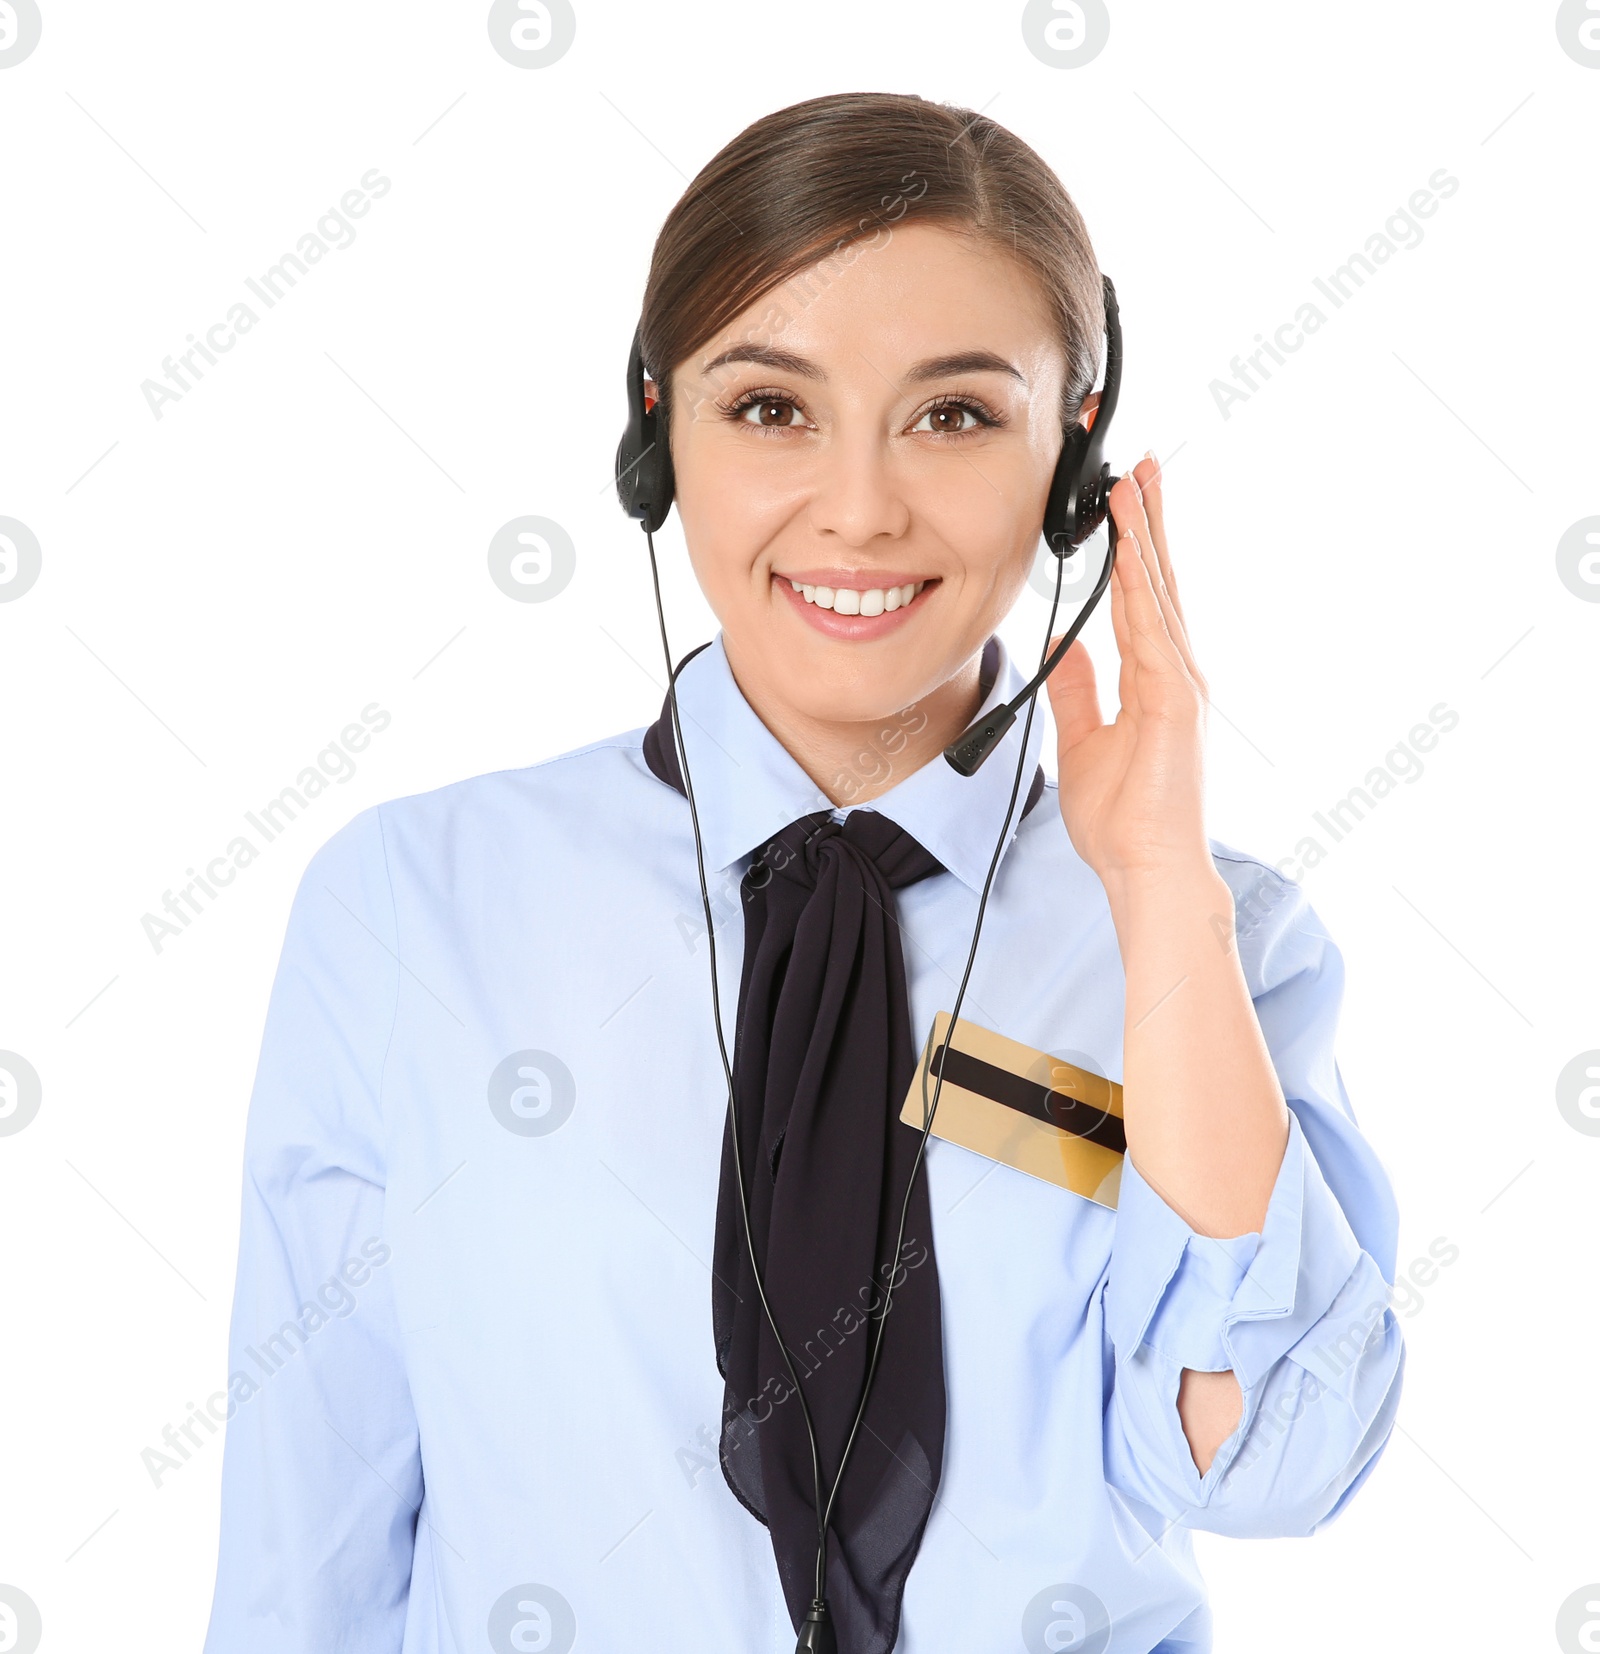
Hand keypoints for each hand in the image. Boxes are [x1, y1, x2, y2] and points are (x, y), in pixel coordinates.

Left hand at [1043, 452, 1212, 891]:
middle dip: (1147, 523)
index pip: (1140, 601)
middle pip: (1159, 582)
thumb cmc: (1124, 821)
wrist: (1148, 870)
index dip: (1132, 550)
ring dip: (1145, 536)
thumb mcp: (1083, 741)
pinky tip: (1131, 549)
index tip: (1121, 505)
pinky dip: (1142, 586)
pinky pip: (1153, 631)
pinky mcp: (1176, 701)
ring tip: (1133, 483)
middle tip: (1137, 467)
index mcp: (1155, 683)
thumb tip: (1063, 648)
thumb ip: (1077, 691)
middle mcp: (1175, 674)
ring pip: (1159, 593)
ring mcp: (1181, 685)